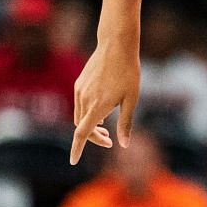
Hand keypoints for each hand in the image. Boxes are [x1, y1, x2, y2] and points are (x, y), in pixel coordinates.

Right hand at [70, 36, 140, 164]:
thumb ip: (126, 123)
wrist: (116, 45)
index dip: (77, 148)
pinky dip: (87, 113)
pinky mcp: (79, 84)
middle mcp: (85, 99)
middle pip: (82, 128)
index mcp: (98, 106)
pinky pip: (79, 105)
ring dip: (90, 126)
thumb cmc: (129, 72)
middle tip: (109, 140)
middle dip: (94, 137)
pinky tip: (101, 110)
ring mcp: (80, 91)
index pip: (82, 133)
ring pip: (79, 117)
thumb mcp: (132, 99)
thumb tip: (123, 145)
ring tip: (106, 128)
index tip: (73, 161)